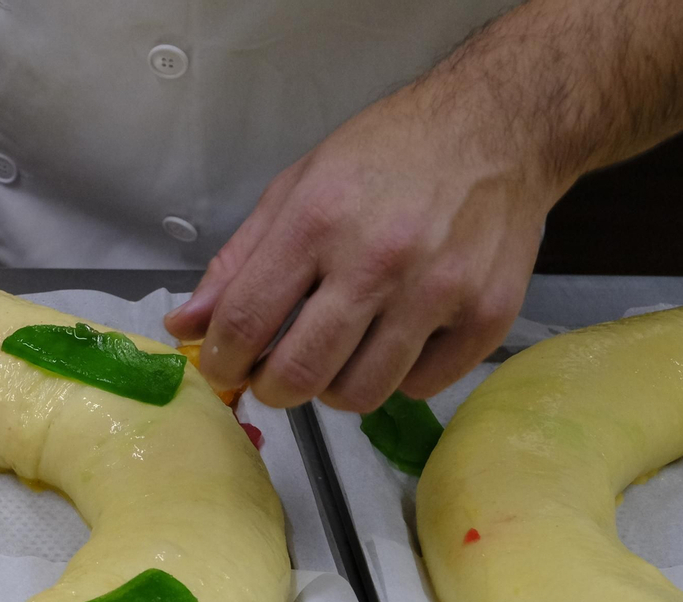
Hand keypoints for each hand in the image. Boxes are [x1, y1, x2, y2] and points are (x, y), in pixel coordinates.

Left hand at [165, 85, 563, 411]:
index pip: (246, 320)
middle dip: (272, 388)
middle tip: (275, 375)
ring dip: (335, 388)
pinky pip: (420, 387)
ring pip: (361, 393)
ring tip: (338, 354)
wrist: (498, 127)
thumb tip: (184, 327)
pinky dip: (399, 377)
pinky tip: (396, 341)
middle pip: (300, 372)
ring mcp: (439, 291)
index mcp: (317, 221)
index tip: (223, 367)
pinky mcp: (489, 315)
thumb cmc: (387, 155)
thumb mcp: (297, 187)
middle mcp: (378, 259)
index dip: (222, 361)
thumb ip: (238, 262)